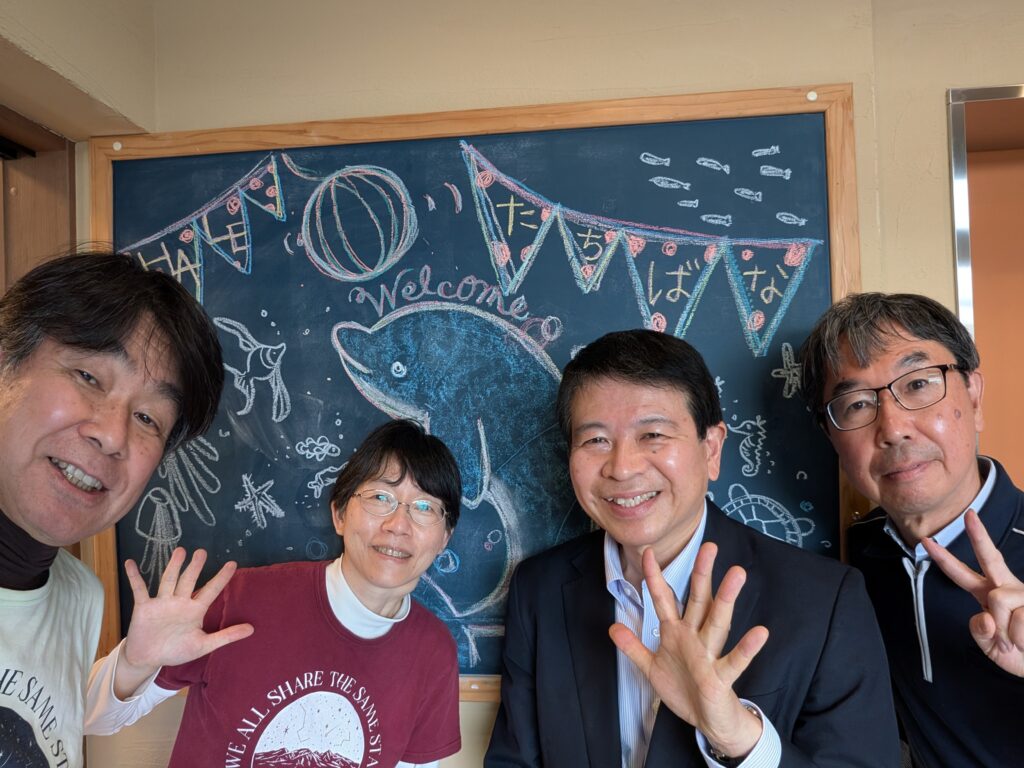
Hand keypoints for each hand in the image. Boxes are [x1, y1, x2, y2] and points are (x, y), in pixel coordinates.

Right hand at [116, 548, 253, 697]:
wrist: (148, 659)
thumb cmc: (176, 650)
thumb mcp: (203, 645)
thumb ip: (226, 636)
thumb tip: (252, 629)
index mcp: (195, 610)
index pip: (211, 590)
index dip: (222, 578)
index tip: (233, 563)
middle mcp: (179, 602)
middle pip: (189, 580)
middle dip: (195, 567)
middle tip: (202, 552)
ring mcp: (161, 603)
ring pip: (169, 580)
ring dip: (174, 566)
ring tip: (180, 551)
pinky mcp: (143, 607)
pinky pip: (139, 589)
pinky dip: (134, 577)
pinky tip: (130, 563)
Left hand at [609, 543, 768, 757]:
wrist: (708, 721)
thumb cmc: (684, 690)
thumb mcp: (652, 668)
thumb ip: (633, 647)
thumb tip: (612, 627)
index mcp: (676, 633)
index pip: (664, 599)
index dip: (654, 577)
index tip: (647, 552)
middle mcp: (695, 637)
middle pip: (698, 600)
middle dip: (701, 574)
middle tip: (709, 546)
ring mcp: (709, 655)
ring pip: (718, 622)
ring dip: (727, 598)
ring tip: (737, 573)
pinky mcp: (720, 677)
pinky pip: (735, 661)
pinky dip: (747, 648)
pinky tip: (760, 632)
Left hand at [922, 509, 1023, 676]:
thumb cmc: (1020, 656)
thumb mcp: (991, 647)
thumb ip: (980, 632)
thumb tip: (984, 617)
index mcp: (988, 596)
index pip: (962, 574)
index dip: (944, 559)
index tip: (926, 541)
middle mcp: (1007, 589)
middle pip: (991, 558)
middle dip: (979, 535)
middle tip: (970, 514)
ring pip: (998, 600)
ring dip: (1004, 631)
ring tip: (1016, 643)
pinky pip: (1019, 618)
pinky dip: (1019, 638)